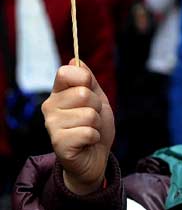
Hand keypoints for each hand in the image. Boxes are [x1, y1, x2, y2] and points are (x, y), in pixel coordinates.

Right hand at [41, 60, 114, 194]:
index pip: (65, 72)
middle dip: (96, 106)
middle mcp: (50, 107)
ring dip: (96, 123)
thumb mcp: (97, 97)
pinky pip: (88, 131)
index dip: (83, 78)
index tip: (88, 88)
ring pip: (88, 114)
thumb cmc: (94, 125)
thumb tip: (75, 59)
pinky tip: (86, 142)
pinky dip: (94, 137)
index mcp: (58, 92)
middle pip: (83, 93)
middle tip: (91, 117)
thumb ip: (88, 79)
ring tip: (89, 130)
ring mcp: (52, 125)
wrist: (95, 157)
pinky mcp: (58, 143)